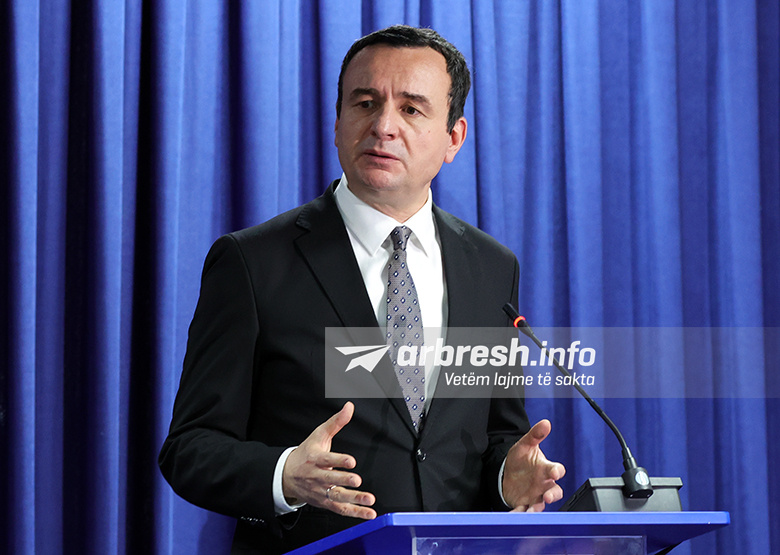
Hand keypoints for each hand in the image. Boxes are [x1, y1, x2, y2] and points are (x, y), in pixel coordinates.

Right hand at [282, 402, 376, 518]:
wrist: (287, 476)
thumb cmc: (306, 454)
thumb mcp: (319, 435)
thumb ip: (336, 422)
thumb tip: (349, 407)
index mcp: (315, 459)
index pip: (327, 459)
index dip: (338, 460)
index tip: (351, 461)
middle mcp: (317, 476)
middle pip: (330, 479)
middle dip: (343, 480)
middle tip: (356, 480)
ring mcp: (321, 491)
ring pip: (337, 497)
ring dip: (354, 499)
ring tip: (368, 499)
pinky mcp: (325, 502)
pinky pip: (340, 509)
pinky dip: (355, 513)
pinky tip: (368, 513)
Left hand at [502, 419, 564, 511]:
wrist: (508, 473)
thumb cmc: (521, 460)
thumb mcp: (525, 445)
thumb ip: (535, 435)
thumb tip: (545, 422)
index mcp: (546, 469)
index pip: (556, 470)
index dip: (557, 471)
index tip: (555, 472)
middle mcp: (544, 484)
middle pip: (554, 492)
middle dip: (553, 495)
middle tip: (549, 497)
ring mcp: (535, 496)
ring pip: (541, 505)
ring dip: (537, 509)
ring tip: (531, 511)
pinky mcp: (525, 504)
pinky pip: (524, 511)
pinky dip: (520, 514)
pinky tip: (514, 514)